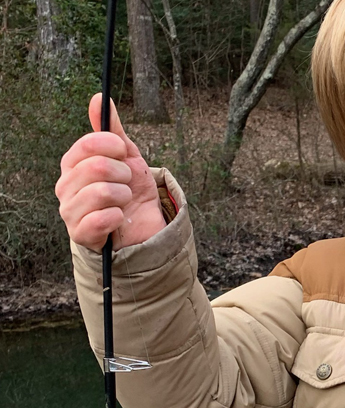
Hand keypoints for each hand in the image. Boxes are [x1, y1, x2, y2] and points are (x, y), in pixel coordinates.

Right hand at [56, 93, 166, 250]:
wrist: (141, 227)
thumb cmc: (129, 190)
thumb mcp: (126, 157)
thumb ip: (112, 129)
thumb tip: (99, 97)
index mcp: (72, 164)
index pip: (88, 144)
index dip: (114, 147)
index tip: (124, 154)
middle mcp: (65, 186)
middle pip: (97, 167)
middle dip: (123, 174)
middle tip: (126, 182)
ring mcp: (70, 211)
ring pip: (102, 193)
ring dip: (124, 196)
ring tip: (123, 201)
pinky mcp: (81, 235)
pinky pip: (102, 219)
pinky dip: (118, 217)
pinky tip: (120, 217)